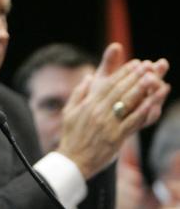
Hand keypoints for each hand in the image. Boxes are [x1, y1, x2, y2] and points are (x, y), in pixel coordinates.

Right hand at [56, 43, 169, 178]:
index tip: (135, 63)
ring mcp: (107, 124)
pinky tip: (152, 104)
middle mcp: (98, 112)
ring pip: (126, 104)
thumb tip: (88, 77)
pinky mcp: (115, 138)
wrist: (72, 161)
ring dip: (141, 90)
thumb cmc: (71, 136)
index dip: (122, 73)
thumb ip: (79, 93)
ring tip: (153, 79)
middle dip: (134, 77)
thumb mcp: (69, 111)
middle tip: (148, 66)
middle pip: (119, 90)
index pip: (108, 84)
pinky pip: (131, 123)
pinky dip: (142, 113)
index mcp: (88, 104)